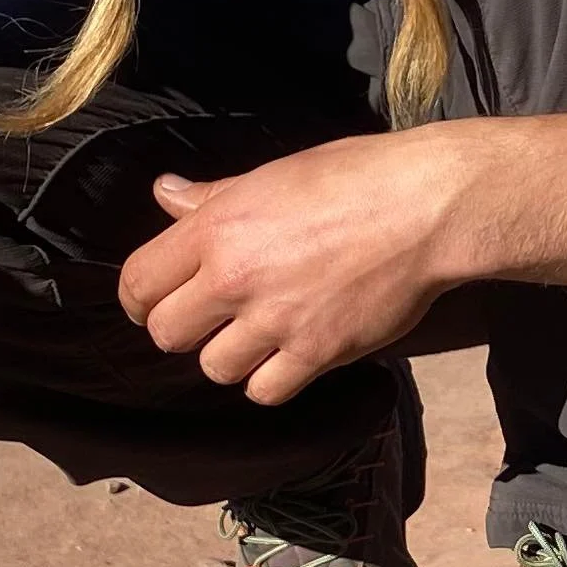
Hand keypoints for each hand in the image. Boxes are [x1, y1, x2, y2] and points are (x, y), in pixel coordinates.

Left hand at [118, 129, 474, 401]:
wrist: (427, 208)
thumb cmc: (357, 178)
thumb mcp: (273, 174)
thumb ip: (213, 196)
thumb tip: (166, 194)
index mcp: (217, 228)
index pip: (139, 282)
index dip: (141, 298)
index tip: (154, 303)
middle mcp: (236, 277)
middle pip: (167, 334)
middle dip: (183, 330)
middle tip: (209, 320)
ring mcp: (276, 320)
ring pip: (214, 368)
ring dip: (230, 357)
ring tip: (257, 336)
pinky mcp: (317, 352)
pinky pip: (265, 391)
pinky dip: (271, 381)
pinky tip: (288, 356)